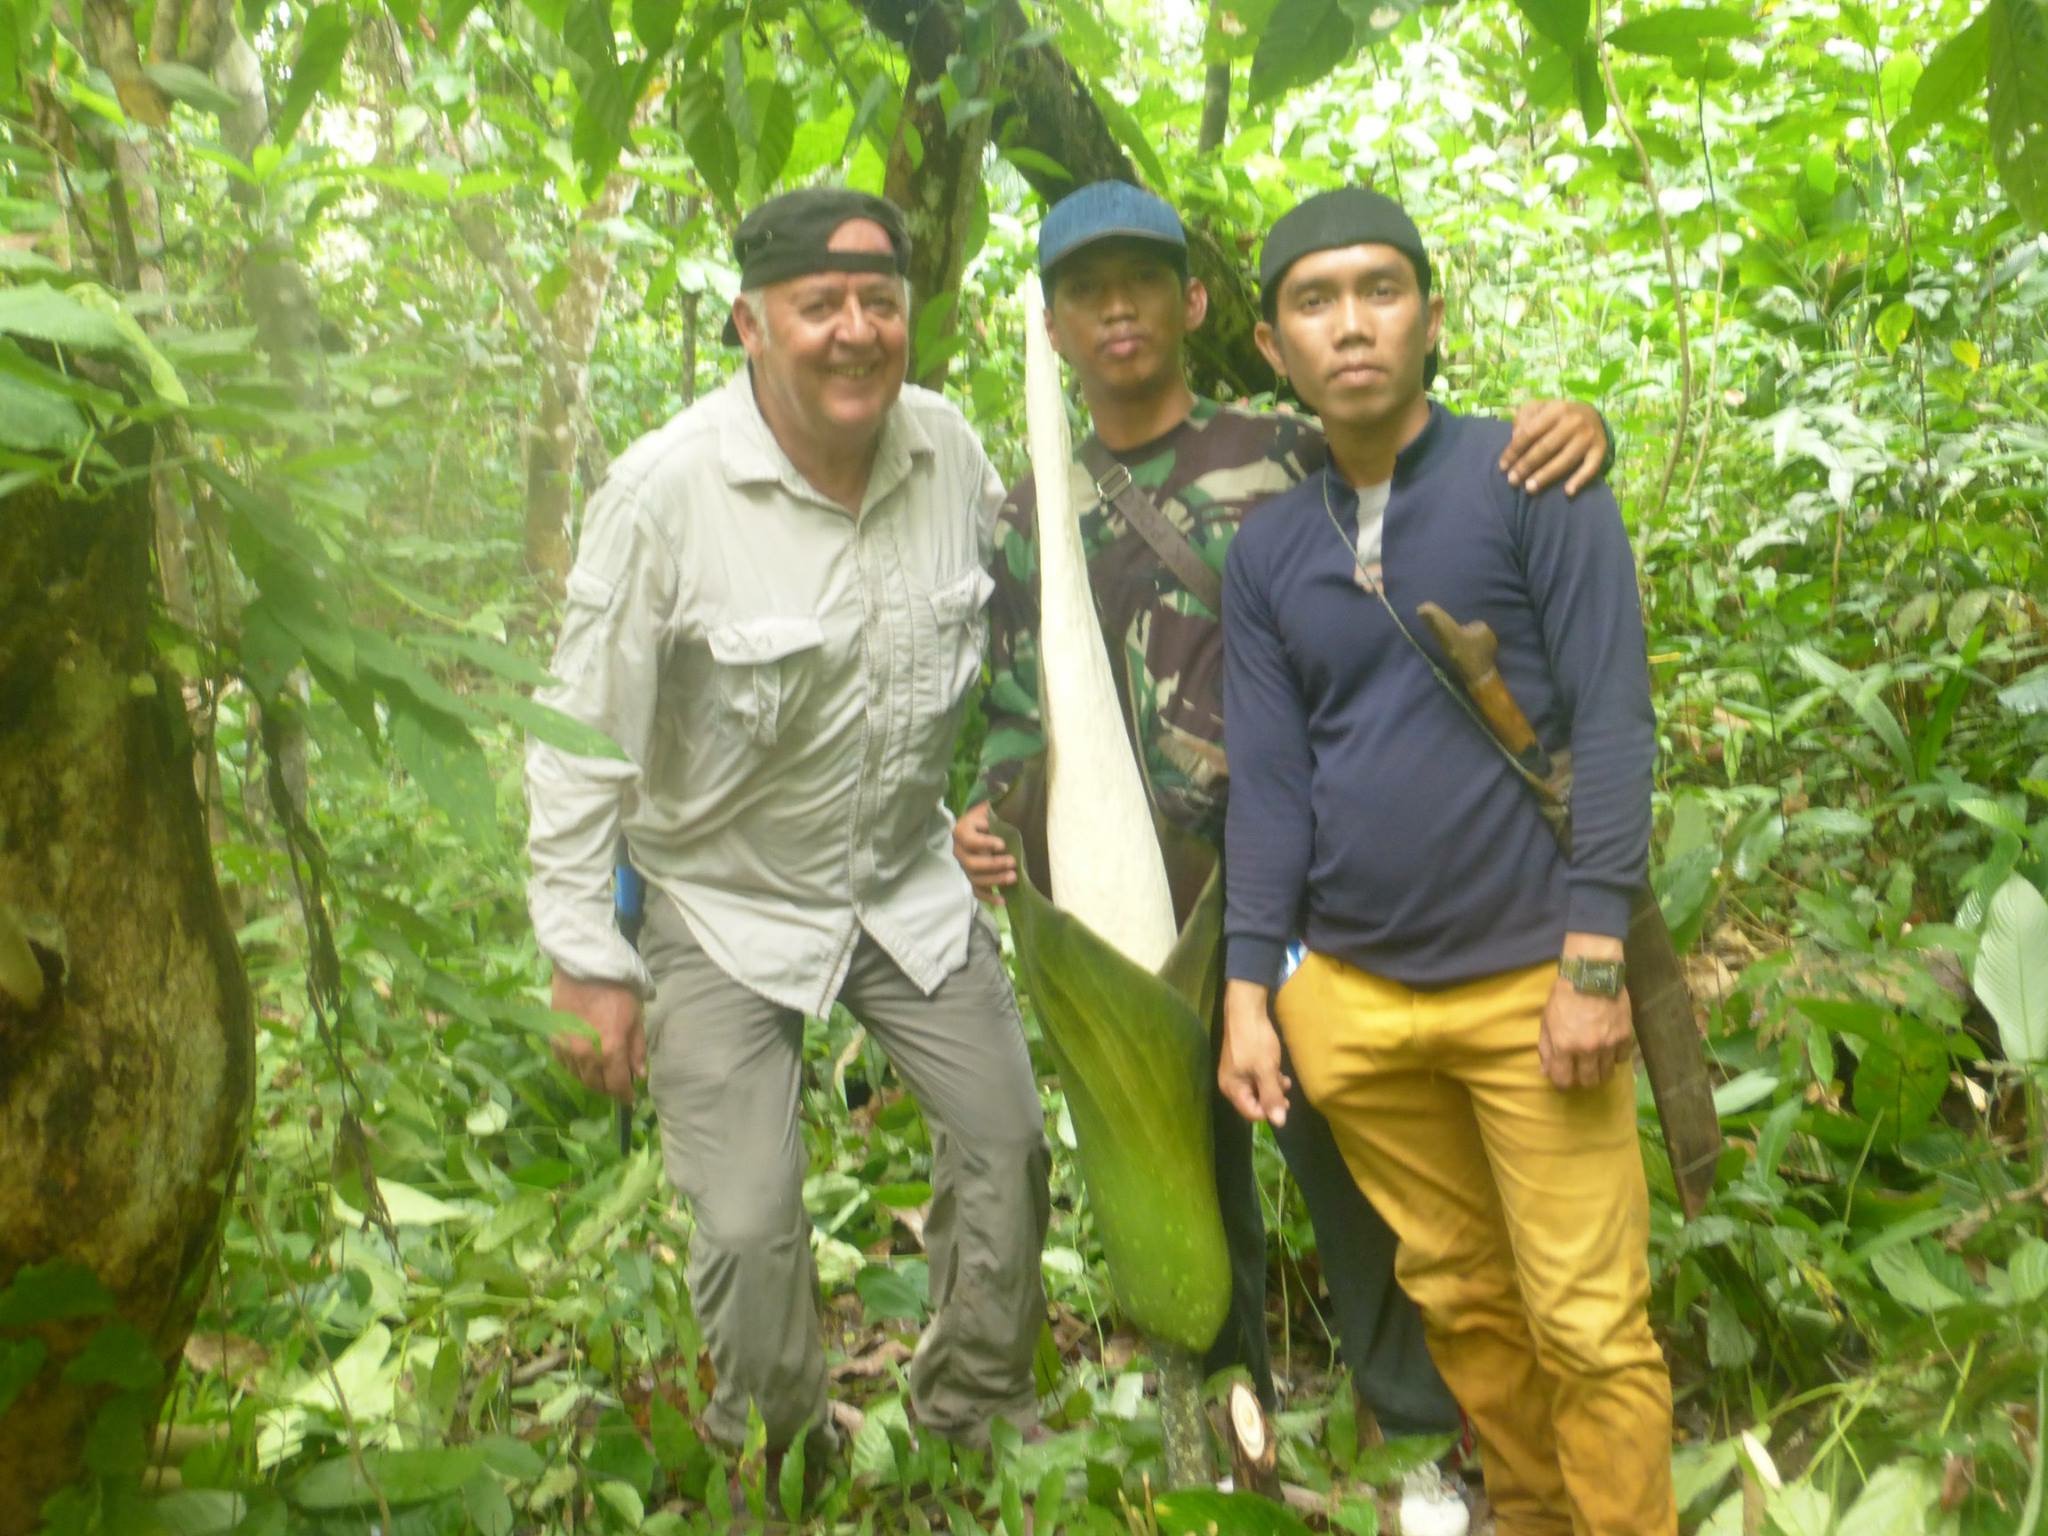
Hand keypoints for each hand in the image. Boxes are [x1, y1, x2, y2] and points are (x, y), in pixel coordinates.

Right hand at [550, 971, 645, 1104]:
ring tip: (602, 1075)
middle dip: (609, 1089)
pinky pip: (565, 1065)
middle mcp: (586, 1056)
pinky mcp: (554, 1041)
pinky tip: (584, 1064)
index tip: (630, 1098)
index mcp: (610, 1050)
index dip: (625, 1095)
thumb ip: (637, 1049)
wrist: (584, 968)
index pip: (617, 1085)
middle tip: (618, 1085)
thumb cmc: (617, 990)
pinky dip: (576, 1069)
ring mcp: (567, 1050)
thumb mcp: (636, 1018)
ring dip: (593, 1081)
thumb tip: (640, 1074)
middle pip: (597, 1085)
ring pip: (580, 1078)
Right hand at [951, 800, 1017, 904]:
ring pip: (975, 878)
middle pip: (971, 863)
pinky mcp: (972, 878)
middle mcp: (959, 851)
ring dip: (994, 880)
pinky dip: (989, 898)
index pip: (969, 840)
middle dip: (993, 864)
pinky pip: (977, 891)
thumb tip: (1004, 787)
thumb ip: (995, 799)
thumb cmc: (989, 816)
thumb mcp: (990, 807)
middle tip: (1012, 862)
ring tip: (1013, 878)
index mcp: (962, 831)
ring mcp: (964, 866)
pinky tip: (1003, 901)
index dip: (985, 843)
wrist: (981, 826)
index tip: (1003, 844)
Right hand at [1219, 981, 1291, 1126]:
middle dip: (1271, 1099)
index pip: (1251, 1113)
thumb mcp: (1266, 1070)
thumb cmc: (1254, 1041)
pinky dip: (1267, 1078)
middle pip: (1253, 1102)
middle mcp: (1230, 1084)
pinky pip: (1255, 1078)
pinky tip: (1277, 1070)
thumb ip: (1271, 1097)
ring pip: (1256, 1090)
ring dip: (1272, 1087)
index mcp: (1232, 1089)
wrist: (1245, 1010)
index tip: (1284, 1102)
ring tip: (1284, 1079)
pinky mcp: (1241, 1063)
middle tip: (1286, 1092)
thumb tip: (1279, 1123)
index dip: (1268, 1111)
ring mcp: (1235, 1073)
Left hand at [1500, 400, 1607, 496]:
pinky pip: (1591, 467)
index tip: (1502, 467)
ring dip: (1546, 476)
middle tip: (1512, 481)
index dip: (1514, 450)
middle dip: (1526, 466)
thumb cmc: (1556, 415)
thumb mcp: (1538, 407)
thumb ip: (1524, 418)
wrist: (1591, 414)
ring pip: (1565, 460)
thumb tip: (1515, 438)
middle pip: (1546, 448)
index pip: (1530, 432)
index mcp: (1556, 409)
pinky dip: (1580, 480)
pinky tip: (1567, 492)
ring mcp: (1588, 437)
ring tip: (1529, 489)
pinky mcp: (1600, 450)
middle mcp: (1574, 422)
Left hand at [1537, 934, 1634, 1089]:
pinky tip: (1610, 1048)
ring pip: (1607, 1074)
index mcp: (1564, 1046)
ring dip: (1600, 1071)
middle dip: (1583, 1079)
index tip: (1564, 1078)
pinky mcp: (1625, 1037)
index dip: (1562, 1082)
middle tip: (1582, 1071)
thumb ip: (1546, 1047)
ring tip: (1596, 1063)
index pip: (1563, 1080)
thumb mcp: (1547, 1020)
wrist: (1592, 974)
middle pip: (1589, 1081)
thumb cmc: (1564, 995)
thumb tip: (1546, 1071)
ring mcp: (1608, 1044)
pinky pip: (1622, 1058)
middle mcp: (1587, 1050)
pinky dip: (1615, 1057)